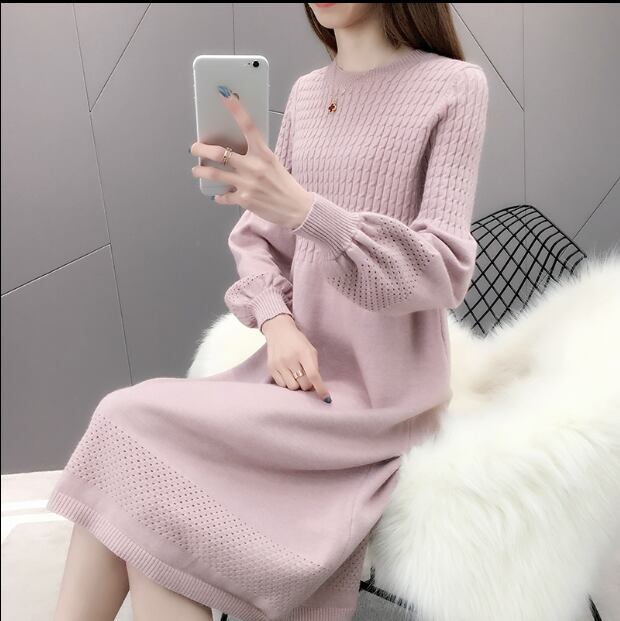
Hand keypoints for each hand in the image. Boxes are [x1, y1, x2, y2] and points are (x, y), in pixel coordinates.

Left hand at [190, 86, 313, 229]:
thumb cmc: (284, 184)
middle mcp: (254, 167)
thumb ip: (256, 155)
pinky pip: (223, 196)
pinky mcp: (244, 200)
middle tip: (194, 148)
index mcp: (264, 154)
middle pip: (219, 153)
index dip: (236, 109)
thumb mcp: (273, 164)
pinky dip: (219, 195)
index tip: (225, 95)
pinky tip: (218, 194)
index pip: (249, 126)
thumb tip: (234, 149)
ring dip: (200, 172)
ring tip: (196, 171)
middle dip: (201, 149)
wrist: (296, 208)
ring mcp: (248, 184)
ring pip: (214, 174)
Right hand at [261, 315, 331, 402]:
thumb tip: (316, 387)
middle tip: (307, 378)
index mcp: (303, 352)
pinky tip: (287, 373)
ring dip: (296, 384)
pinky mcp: (271, 367)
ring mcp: (279, 363)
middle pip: (302, 384)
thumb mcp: (310, 350)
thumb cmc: (298, 342)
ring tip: (296, 374)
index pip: (313, 375)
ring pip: (292, 387)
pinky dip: (287, 382)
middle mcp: (290, 358)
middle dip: (307, 384)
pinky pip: (281, 385)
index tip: (326, 398)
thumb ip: (314, 367)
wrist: (278, 330)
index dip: (320, 388)